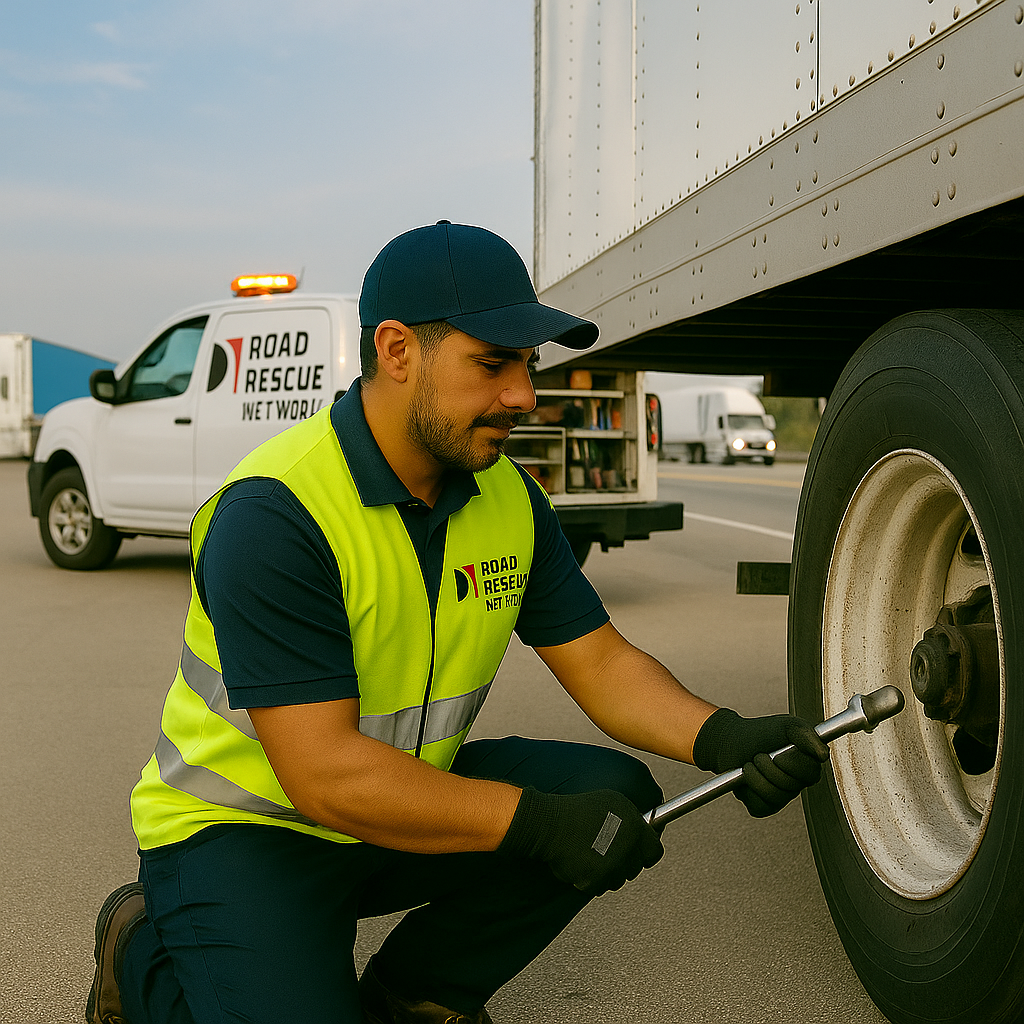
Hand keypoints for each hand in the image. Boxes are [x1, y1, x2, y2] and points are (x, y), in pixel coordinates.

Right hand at [497, 787, 663, 897]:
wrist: (549, 823)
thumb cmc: (576, 810)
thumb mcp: (612, 802)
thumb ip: (632, 819)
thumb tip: (642, 829)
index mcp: (635, 828)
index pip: (654, 852)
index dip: (645, 853)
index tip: (639, 854)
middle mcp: (627, 849)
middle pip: (634, 868)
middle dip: (622, 862)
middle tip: (606, 851)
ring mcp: (612, 866)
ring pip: (617, 880)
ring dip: (606, 872)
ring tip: (590, 854)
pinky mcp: (596, 881)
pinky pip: (598, 887)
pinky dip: (589, 880)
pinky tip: (580, 862)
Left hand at [692, 709, 828, 816]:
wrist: (733, 741)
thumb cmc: (763, 733)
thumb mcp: (787, 726)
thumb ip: (806, 736)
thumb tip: (822, 753)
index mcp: (806, 766)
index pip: (811, 774)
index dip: (793, 765)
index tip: (778, 754)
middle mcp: (795, 784)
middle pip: (790, 786)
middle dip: (768, 766)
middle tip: (759, 755)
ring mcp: (780, 798)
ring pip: (773, 796)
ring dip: (756, 775)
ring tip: (750, 763)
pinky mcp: (762, 807)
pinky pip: (759, 805)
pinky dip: (748, 788)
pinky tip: (745, 777)